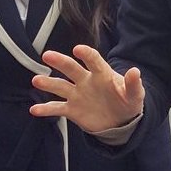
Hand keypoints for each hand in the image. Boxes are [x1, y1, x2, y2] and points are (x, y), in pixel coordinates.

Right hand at [29, 45, 144, 131]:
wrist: (120, 120)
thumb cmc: (127, 102)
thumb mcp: (135, 95)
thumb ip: (133, 84)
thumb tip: (135, 71)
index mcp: (102, 74)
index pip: (94, 61)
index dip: (86, 54)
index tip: (78, 49)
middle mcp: (86, 81)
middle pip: (71, 69)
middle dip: (60, 62)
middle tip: (47, 55)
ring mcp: (77, 95)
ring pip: (60, 87)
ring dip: (48, 83)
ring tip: (36, 80)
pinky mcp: (72, 110)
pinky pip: (57, 108)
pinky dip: (46, 109)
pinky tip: (34, 110)